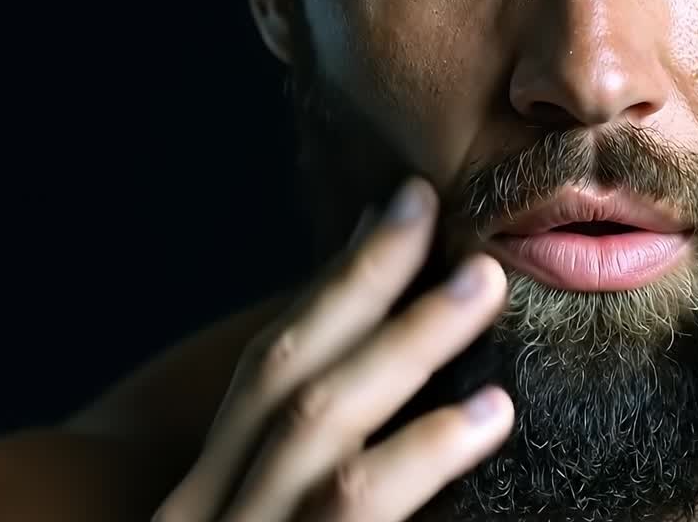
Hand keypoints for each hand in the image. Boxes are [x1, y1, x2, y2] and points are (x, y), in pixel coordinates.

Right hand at [153, 178, 512, 521]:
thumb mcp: (282, 518)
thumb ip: (330, 460)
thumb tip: (396, 348)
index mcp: (208, 494)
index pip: (267, 364)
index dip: (335, 281)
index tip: (402, 206)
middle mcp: (207, 512)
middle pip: (281, 372)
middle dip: (361, 283)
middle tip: (435, 208)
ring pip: (316, 424)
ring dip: (405, 341)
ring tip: (482, 286)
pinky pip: (357, 507)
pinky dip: (423, 452)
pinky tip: (490, 413)